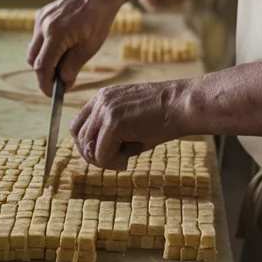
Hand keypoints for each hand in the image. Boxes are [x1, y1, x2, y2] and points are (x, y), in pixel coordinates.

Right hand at [27, 0, 131, 93]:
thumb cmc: (98, 20)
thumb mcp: (90, 47)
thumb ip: (73, 66)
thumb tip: (63, 84)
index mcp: (56, 34)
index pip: (42, 67)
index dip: (45, 84)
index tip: (52, 94)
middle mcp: (44, 25)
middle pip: (33, 60)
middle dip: (44, 74)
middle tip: (60, 80)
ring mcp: (41, 18)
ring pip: (33, 49)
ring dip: (44, 60)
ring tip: (64, 62)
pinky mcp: (42, 14)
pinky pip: (37, 37)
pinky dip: (45, 47)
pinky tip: (62, 46)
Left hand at [70, 81, 187, 169]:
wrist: (183, 105)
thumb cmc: (164, 117)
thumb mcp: (130, 122)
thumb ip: (109, 134)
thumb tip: (95, 157)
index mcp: (102, 98)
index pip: (78, 126)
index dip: (90, 145)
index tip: (110, 153)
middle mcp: (100, 101)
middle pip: (79, 138)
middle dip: (94, 155)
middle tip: (116, 161)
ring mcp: (105, 110)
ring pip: (88, 149)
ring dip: (104, 161)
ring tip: (124, 159)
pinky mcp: (113, 122)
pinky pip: (100, 155)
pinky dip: (112, 164)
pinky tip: (127, 160)